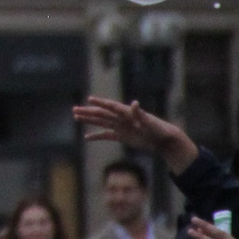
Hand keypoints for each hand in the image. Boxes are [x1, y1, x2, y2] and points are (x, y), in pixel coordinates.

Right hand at [73, 96, 196, 176]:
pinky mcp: (121, 136)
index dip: (100, 102)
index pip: (111, 106)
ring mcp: (120, 126)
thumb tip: (135, 103)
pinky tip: (87, 137)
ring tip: (76, 117)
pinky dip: (96, 136)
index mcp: (127, 113)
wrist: (164, 140)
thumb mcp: (150, 122)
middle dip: (88, 112)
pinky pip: (106, 135)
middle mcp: (121, 118)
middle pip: (101, 114)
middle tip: (75, 109)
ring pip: (101, 122)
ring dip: (89, 120)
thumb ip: (140, 114)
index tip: (90, 99)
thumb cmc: (159, 129)